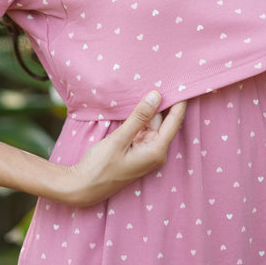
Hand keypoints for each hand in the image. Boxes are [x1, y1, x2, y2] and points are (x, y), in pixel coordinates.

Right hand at [64, 92, 185, 206]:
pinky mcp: (136, 149)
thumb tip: (156, 95)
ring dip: (146, 109)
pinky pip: (142, 128)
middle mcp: (156, 152)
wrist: (83, 187)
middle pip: (163, 120)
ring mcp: (146, 151)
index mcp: (157, 151)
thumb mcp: (119, 139)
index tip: (182, 81)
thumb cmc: (100, 167)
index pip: (175, 120)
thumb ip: (139, 117)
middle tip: (157, 77)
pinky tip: (134, 103)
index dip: (179, 101)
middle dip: (160, 102)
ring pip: (151, 123)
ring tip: (144, 85)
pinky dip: (138, 118)